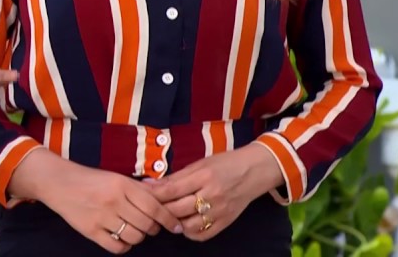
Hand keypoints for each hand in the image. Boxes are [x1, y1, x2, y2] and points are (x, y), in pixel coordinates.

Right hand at [43, 162, 184, 253]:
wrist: (58, 183)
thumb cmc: (90, 179)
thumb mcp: (116, 177)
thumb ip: (139, 188)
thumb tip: (165, 197)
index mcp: (121, 184)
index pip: (154, 207)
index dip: (169, 219)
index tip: (176, 226)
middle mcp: (113, 201)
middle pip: (147, 224)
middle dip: (153, 228)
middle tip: (151, 226)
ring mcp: (101, 217)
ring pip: (134, 237)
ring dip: (139, 237)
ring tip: (134, 229)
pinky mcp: (90, 231)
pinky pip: (117, 247)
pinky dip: (124, 246)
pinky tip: (121, 237)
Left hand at [144, 144, 283, 239]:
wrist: (255, 171)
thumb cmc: (225, 163)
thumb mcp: (201, 163)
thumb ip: (176, 176)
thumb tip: (151, 184)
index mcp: (204, 176)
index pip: (171, 190)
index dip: (154, 194)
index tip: (141, 194)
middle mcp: (212, 195)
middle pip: (177, 209)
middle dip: (160, 209)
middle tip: (149, 207)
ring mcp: (220, 211)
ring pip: (188, 225)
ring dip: (174, 222)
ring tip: (167, 216)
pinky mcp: (226, 222)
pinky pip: (203, 234)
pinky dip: (190, 232)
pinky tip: (184, 224)